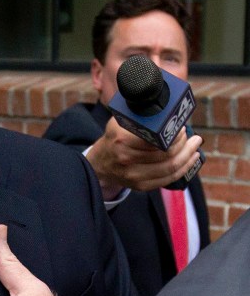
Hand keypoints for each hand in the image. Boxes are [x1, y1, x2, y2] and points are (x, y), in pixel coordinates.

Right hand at [87, 117, 202, 195]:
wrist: (100, 163)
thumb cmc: (114, 139)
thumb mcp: (119, 123)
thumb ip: (138, 117)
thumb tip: (164, 110)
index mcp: (122, 140)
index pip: (157, 140)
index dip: (174, 135)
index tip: (181, 128)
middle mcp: (127, 159)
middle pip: (167, 155)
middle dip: (184, 145)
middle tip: (192, 137)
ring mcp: (134, 176)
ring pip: (170, 168)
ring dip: (188, 157)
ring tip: (195, 147)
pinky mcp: (140, 186)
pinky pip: (168, 179)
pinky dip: (183, 169)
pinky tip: (191, 159)